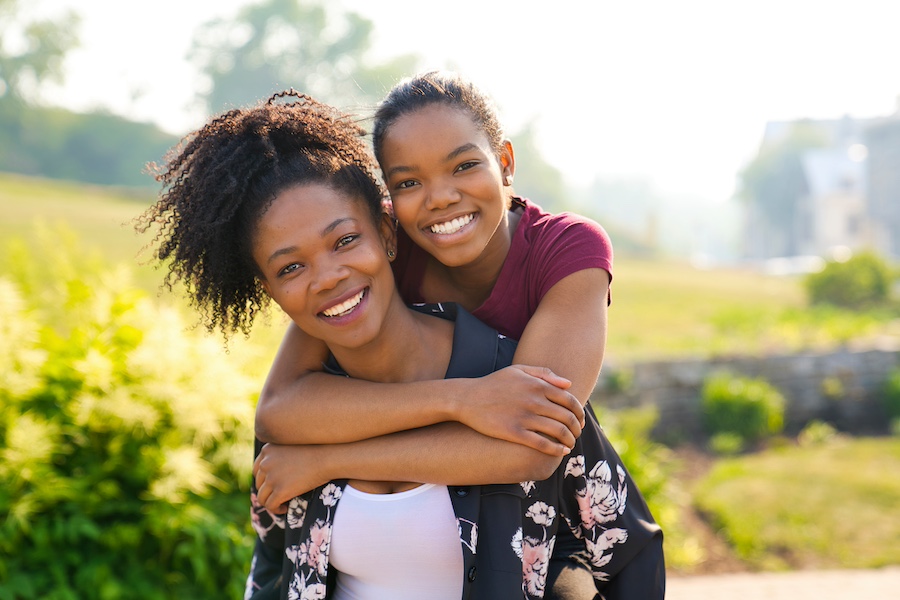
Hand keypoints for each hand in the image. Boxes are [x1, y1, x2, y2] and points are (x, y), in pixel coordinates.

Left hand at [253, 443, 325, 513]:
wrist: (327, 458)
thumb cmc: (316, 451)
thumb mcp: (292, 447)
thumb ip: (280, 456)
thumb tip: (275, 475)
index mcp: (267, 450)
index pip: (257, 470)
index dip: (265, 480)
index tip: (275, 486)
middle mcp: (265, 463)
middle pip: (259, 484)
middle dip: (268, 492)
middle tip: (281, 496)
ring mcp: (271, 477)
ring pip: (262, 497)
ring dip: (271, 502)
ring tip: (282, 504)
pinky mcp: (280, 490)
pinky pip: (270, 505)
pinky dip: (276, 509)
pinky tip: (285, 508)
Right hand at [458, 365, 584, 455]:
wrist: (467, 398)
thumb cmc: (494, 384)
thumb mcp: (518, 370)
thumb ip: (544, 374)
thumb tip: (568, 384)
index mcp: (537, 385)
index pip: (570, 400)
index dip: (579, 412)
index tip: (580, 420)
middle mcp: (534, 400)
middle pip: (567, 417)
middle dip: (577, 428)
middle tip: (577, 434)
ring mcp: (524, 417)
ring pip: (558, 431)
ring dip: (569, 440)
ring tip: (570, 444)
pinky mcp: (514, 432)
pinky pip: (542, 443)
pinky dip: (555, 449)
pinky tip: (561, 452)